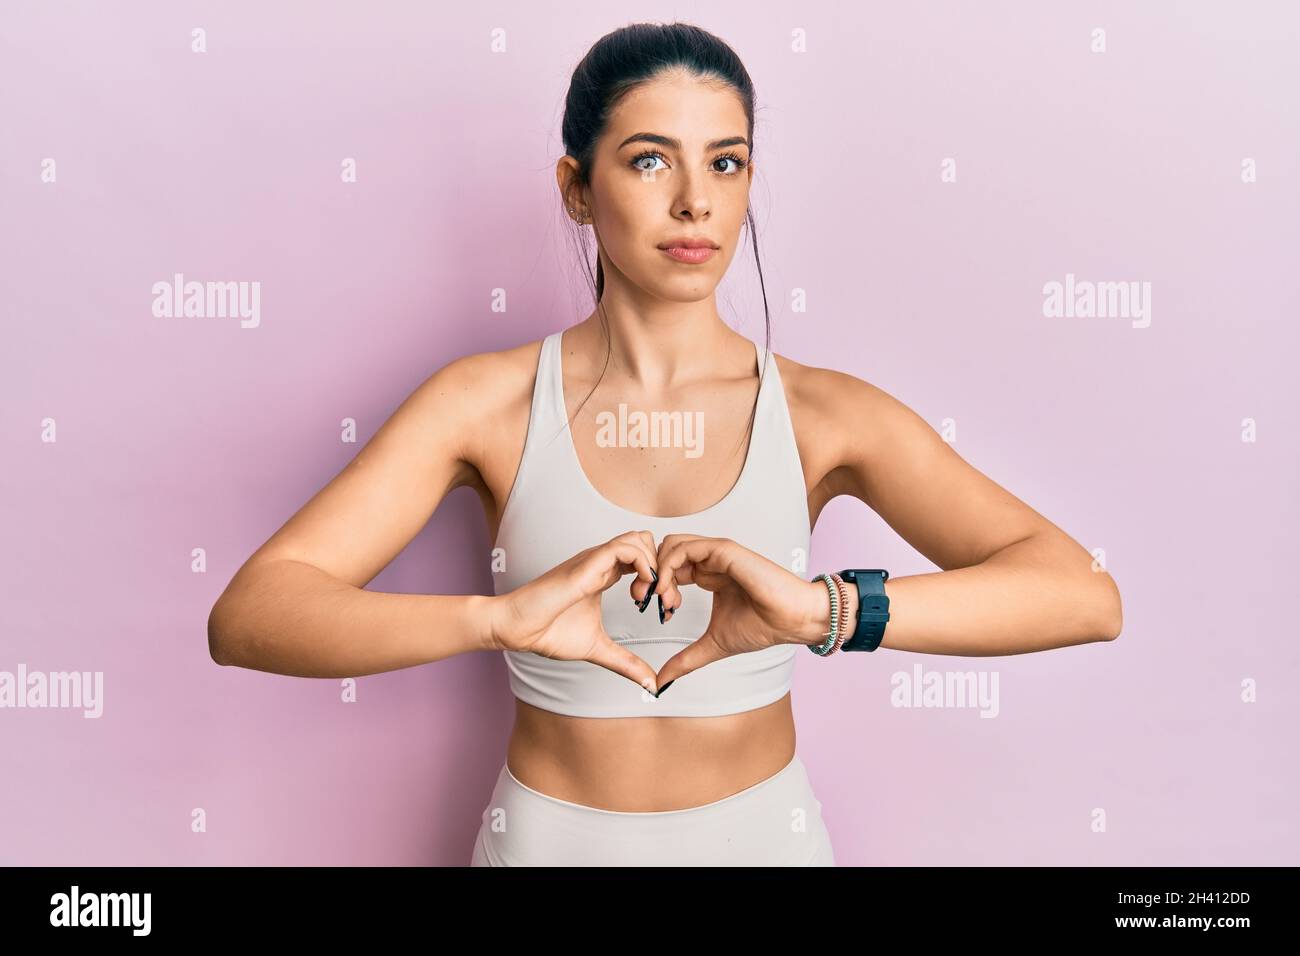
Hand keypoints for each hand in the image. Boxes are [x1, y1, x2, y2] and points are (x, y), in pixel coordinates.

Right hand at [489, 531, 661, 693]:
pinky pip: (624, 548)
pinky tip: (640, 592)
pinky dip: (642, 565)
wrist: (518, 629)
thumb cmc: (550, 632)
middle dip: (663, 568)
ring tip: (651, 597)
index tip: (663, 607)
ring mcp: (594, 560)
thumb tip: (651, 683)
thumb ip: (626, 662)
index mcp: (605, 574)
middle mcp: (601, 562)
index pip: (643, 558)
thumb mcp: (598, 649)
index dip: (661, 579)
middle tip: (662, 600)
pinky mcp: (587, 564)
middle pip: (646, 541)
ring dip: (654, 566)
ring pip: (638, 539)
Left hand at [651, 534, 831, 688]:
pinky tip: (669, 592)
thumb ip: (685, 660)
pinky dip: (668, 567)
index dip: (655, 587)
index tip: (653, 610)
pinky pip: (684, 548)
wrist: (791, 621)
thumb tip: (661, 682)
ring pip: (670, 546)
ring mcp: (716, 553)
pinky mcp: (723, 550)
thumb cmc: (762, 627)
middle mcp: (710, 561)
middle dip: (648, 576)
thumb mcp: (712, 645)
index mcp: (708, 575)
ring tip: (662, 599)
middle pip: (664, 553)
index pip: (670, 569)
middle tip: (646, 602)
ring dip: (658, 571)